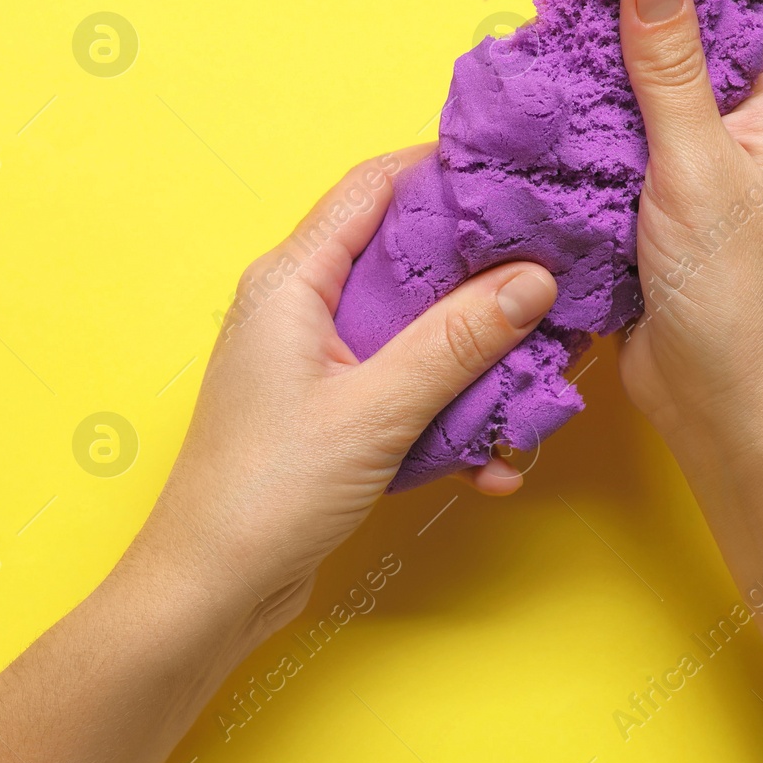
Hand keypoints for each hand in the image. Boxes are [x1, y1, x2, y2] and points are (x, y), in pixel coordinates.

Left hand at [129, 146, 558, 634]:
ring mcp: (315, 362)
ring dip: (474, 363)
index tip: (517, 177)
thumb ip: (455, 341)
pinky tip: (489, 465)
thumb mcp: (375, 411)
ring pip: (415, 333)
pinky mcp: (332, 412)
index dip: (443, 171)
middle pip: (405, 259)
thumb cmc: (267, 492)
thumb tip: (532, 279)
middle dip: (480, 275)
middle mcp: (299, 308)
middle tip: (552, 276)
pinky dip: (448, 419)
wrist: (210, 591)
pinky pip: (405, 392)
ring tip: (535, 385)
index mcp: (291, 281)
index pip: (373, 188)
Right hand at [608, 0, 762, 452]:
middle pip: (705, 4)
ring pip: (649, 60)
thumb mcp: (698, 169)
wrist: (717, 400)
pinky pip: (613, 117)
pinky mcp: (645, 187)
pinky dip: (577, 87)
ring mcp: (691, 150)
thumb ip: (672, 69)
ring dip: (602, 24)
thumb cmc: (732, 294)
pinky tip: (533, 76)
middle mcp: (740, 113)